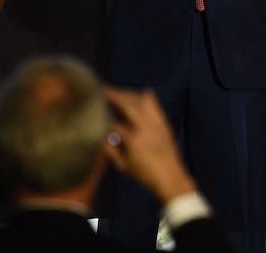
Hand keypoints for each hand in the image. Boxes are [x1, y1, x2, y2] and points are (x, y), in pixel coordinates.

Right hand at [103, 86, 195, 203]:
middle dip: (115, 95)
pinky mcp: (164, 122)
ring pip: (142, 101)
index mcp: (133, 139)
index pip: (114, 124)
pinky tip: (140, 92)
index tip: (96, 116)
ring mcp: (156, 123)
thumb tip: (101, 137)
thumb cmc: (144, 174)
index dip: (103, 120)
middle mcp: (145, 127)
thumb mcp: (123, 166)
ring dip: (129, 94)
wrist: (169, 175)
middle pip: (128, 105)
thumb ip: (110, 150)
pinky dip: (147, 97)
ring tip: (119, 91)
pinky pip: (155, 105)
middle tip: (104, 89)